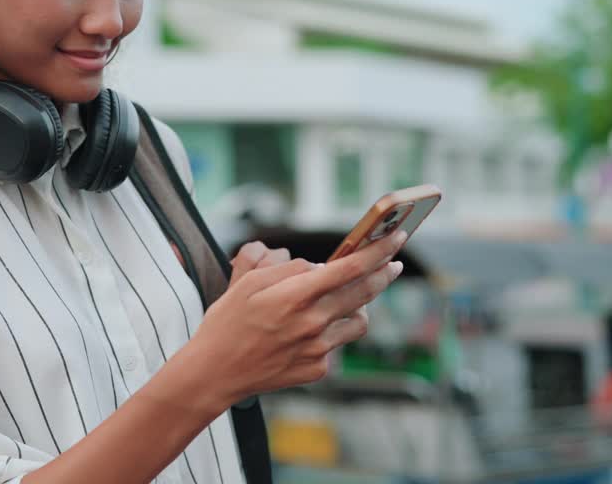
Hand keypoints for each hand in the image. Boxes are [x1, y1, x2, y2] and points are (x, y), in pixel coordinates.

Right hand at [188, 230, 406, 406]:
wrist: (215, 372)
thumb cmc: (227, 323)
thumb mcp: (247, 282)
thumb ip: (287, 269)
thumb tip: (318, 266)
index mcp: (295, 295)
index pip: (350, 267)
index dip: (378, 250)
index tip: (396, 238)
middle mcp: (312, 322)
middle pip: (365, 292)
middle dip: (384, 273)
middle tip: (393, 263)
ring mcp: (318, 349)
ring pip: (358, 321)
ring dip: (360, 306)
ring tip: (348, 299)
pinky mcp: (317, 369)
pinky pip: (338, 345)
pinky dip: (332, 333)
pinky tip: (312, 332)